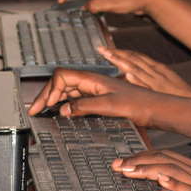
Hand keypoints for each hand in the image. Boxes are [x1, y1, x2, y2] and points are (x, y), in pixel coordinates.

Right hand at [31, 68, 169, 126]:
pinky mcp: (101, 99)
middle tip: (35, 111)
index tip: (42, 107)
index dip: (49, 90)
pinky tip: (64, 113)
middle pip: (62, 83)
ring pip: (68, 91)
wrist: (156, 109)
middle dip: (47, 95)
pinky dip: (66, 104)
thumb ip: (84, 106)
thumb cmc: (138, 104)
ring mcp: (96, 90)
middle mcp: (93, 82)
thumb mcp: (109, 105)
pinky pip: (77, 98)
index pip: (62, 77)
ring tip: (44, 112)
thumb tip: (63, 109)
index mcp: (93, 79)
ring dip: (55, 100)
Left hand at [97, 47, 190, 98]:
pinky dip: (137, 78)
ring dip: (122, 61)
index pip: (136, 56)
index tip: (108, 49)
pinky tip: (128, 75)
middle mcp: (155, 71)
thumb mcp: (166, 79)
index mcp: (157, 67)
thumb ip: (149, 76)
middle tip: (101, 49)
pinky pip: (147, 84)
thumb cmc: (180, 93)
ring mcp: (156, 81)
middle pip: (133, 59)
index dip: (122, 51)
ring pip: (137, 67)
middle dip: (117, 53)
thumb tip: (129, 75)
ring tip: (109, 56)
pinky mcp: (159, 90)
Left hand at [112, 151, 190, 190]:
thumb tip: (179, 189)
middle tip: (117, 165)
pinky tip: (161, 180)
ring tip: (127, 171)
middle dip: (138, 161)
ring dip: (147, 169)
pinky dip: (174, 183)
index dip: (145, 157)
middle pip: (165, 159)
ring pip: (172, 170)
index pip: (169, 157)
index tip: (127, 161)